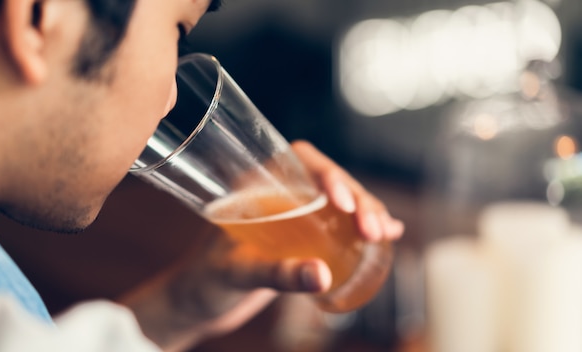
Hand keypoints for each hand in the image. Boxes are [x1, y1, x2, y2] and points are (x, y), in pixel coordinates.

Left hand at [121, 140, 403, 350]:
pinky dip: (363, 226)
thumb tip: (322, 275)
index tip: (343, 202)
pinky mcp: (304, 237)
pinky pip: (339, 224)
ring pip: (340, 201)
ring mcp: (295, 216)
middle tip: (373, 228)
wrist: (198, 301)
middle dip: (358, 198)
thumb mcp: (239, 275)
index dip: (327, 172)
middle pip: (329, 180)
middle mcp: (280, 194)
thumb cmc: (207, 280)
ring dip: (367, 211)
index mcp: (257, 186)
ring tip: (385, 232)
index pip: (299, 159)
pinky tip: (388, 233)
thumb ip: (277, 274)